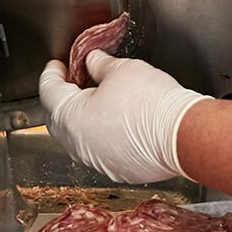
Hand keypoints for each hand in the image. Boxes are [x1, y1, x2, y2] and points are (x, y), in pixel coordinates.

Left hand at [38, 51, 211, 183]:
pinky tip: (115, 122)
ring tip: (96, 99)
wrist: (181, 134)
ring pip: (77, 137)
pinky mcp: (116, 170)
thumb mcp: (122, 70)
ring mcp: (96, 160)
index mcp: (71, 117)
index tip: (56, 66)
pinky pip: (98, 150)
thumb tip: (92, 62)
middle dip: (63, 97)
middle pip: (58, 117)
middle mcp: (77, 144)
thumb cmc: (152, 103)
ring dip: (81, 118)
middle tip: (74, 81)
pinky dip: (100, 135)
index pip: (49, 92)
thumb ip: (100, 64)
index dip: (51, 74)